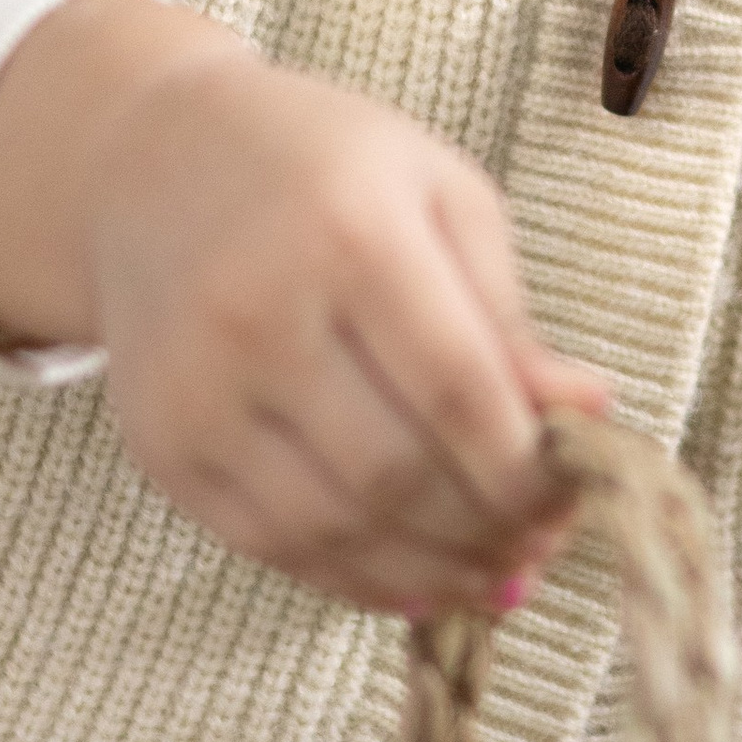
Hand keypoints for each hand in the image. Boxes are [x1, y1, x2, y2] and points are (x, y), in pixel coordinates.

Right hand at [0, 0, 604, 616]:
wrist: (153, 162)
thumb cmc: (328, 171)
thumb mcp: (440, 196)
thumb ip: (508, 311)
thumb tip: (588, 414)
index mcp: (348, 232)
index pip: (456, 387)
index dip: (525, 467)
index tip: (572, 497)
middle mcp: (256, 313)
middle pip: (394, 472)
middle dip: (485, 529)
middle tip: (541, 544)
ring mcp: (197, 389)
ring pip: (334, 526)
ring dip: (429, 571)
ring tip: (493, 574)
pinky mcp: (161, 445)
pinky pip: (270, 544)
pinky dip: (354, 579)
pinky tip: (414, 578)